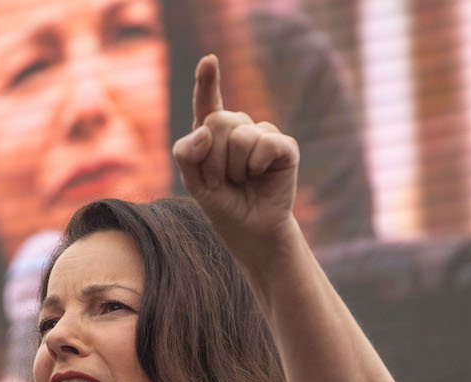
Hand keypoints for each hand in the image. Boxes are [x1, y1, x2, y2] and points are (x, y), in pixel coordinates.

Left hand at [172, 55, 300, 264]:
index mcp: (212, 134)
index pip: (207, 103)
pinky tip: (260, 176)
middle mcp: (238, 128)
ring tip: (240, 182)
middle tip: (220, 182)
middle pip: (218, 120)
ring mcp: (262, 134)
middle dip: (212, 158)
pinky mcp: (283, 146)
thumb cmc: (223, 205)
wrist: (250, 231)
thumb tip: (206, 129)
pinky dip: (257, 164)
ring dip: (233, 167)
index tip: (209, 60)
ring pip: (240, 134)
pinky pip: (265, 143)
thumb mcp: (193, 183)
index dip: (207, 81)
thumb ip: (187, 154)